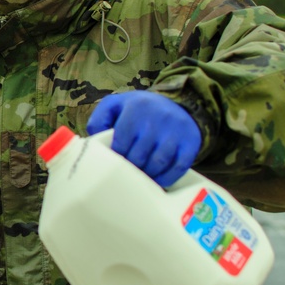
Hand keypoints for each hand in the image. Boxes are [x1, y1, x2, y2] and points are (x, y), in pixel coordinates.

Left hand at [86, 91, 201, 187]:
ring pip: (157, 163)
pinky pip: (178, 167)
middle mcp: (157, 118)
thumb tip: (94, 142)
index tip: (111, 165)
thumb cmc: (137, 110)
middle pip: (138, 155)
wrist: (175, 104)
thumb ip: (99, 120)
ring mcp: (176, 130)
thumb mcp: (115, 105)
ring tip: (138, 178)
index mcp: (135, 108)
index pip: (121, 142)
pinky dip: (166, 178)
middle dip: (129, 168)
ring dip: (146, 175)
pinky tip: (157, 180)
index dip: (115, 157)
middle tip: (123, 175)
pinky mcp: (191, 142)